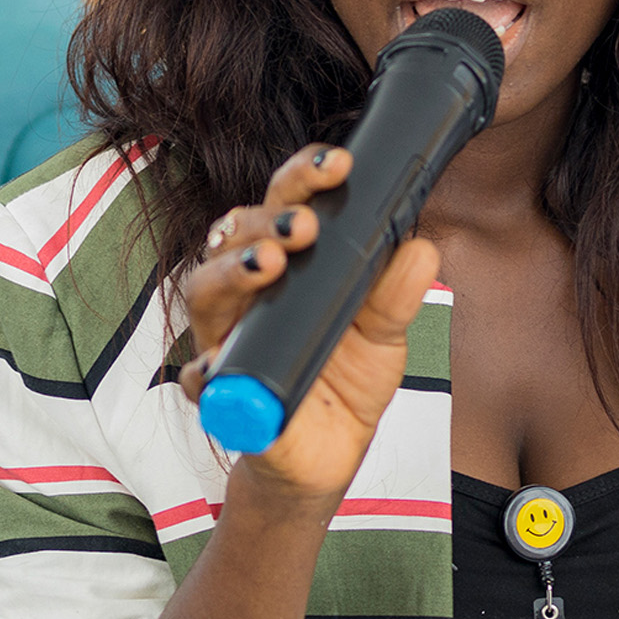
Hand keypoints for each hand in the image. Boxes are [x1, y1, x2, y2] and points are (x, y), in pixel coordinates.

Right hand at [178, 145, 439, 504]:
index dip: (304, 177)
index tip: (338, 163)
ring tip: (269, 266)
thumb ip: (398, 293)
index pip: (284, 204)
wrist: (324, 454)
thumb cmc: (344, 379)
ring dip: (233, 272)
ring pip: (204, 290)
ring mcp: (225, 336)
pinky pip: (197, 376)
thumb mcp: (384, 334)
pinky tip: (217, 365)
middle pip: (235, 234)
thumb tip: (420, 247)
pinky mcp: (218, 391)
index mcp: (288, 264)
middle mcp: (247, 291)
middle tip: (302, 224)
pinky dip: (205, 369)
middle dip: (266, 220)